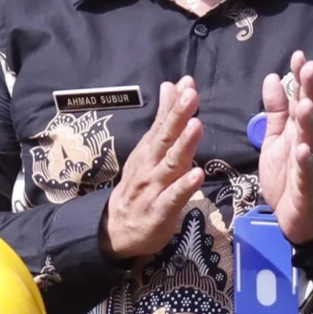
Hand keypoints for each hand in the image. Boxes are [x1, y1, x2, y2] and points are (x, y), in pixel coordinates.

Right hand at [101, 78, 206, 259]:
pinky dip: (184, 186)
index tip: (187, 83)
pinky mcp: (159, 212)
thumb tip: (170, 86)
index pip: (162, 124)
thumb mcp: (148, 151)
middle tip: (191, 96)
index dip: (175, 104)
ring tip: (196, 126)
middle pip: (165, 139)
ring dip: (183, 146)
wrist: (115, 230)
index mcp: (149, 151)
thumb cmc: (139, 188)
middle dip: (178, 117)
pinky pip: (173, 198)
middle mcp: (149, 166)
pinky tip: (197, 174)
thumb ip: (163, 121)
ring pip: (170, 165)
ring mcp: (153, 189)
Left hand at [256, 49, 312, 245]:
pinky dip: (305, 164)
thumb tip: (272, 78)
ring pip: (312, 143)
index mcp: (301, 132)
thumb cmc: (287, 177)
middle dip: (310, 92)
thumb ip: (276, 112)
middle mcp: (311, 145)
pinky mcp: (308, 192)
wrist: (296, 220)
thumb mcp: (275, 141)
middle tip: (309, 67)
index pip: (303, 100)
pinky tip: (302, 150)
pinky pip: (307, 176)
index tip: (298, 56)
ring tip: (303, 104)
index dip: (301, 80)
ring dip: (308, 124)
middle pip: (311, 115)